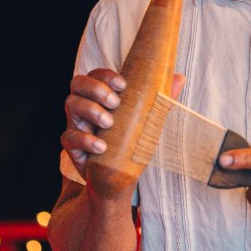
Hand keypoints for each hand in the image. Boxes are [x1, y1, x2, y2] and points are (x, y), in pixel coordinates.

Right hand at [61, 70, 184, 178]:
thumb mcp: (146, 118)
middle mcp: (85, 104)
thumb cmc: (130, 139)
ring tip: (109, 122)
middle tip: (115, 102)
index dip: (106, 75)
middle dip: (96, 89)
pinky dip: (85, 139)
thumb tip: (180, 77)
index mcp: (101, 94)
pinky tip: (101, 146)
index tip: (123, 84)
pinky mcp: (72, 146)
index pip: (96, 74)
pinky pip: (69, 137)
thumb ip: (160, 98)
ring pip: (71, 104)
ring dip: (91, 110)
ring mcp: (76, 123)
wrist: (116, 177)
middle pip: (78, 83)